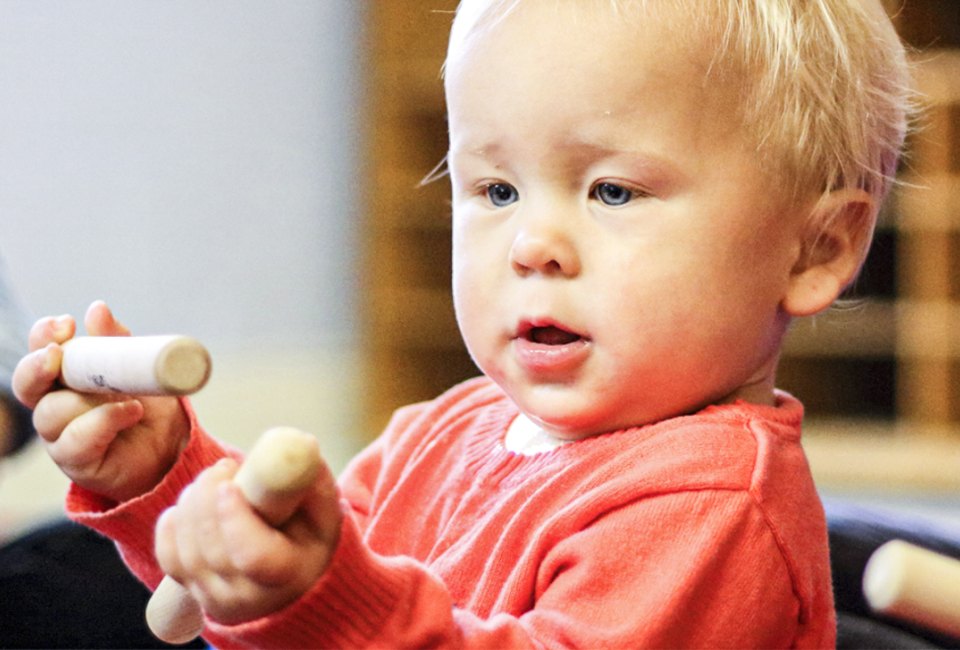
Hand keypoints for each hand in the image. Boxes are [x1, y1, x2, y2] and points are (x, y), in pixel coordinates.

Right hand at [11, 300, 189, 501]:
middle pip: (26, 384)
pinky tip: (132, 411)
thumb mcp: (134, 366)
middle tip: (56, 353)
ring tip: (129, 396)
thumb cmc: (145, 402)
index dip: (43, 336)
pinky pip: (75, 440)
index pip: (39, 351)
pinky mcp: (75, 460)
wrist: (169, 447)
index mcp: (62, 376)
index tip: (65, 323)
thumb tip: (97, 309)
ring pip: (52, 412)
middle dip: (37, 367)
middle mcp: (52, 404)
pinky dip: (104, 422)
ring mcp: (59, 435)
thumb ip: (115, 341)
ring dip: (87, 400)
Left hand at [154, 456, 341, 624]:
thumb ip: (312, 481)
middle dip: (209, 498)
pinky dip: (173, 523)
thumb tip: (297, 445)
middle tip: (225, 467)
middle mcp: (248, 596)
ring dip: (192, 503)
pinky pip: (167, 555)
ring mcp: (215, 597)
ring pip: (186, 549)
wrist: (293, 579)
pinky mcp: (191, 590)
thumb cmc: (310, 538)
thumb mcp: (325, 511)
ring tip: (215, 480)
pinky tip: (192, 504)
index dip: (235, 519)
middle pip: (212, 549)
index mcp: (288, 575)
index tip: (230, 485)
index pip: (251, 555)